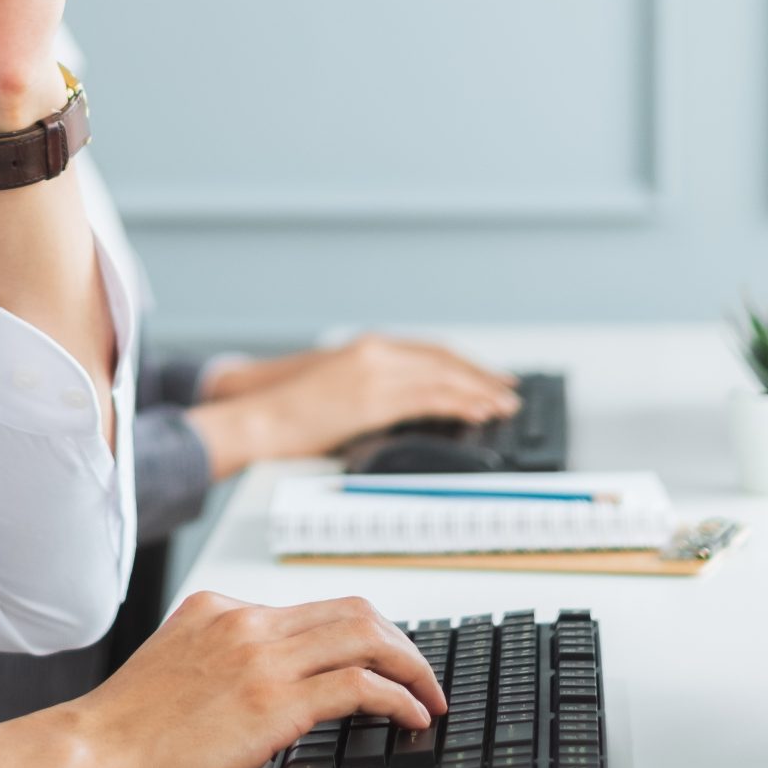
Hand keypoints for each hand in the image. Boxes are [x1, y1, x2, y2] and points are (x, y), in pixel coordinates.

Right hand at [0, 592, 446, 767]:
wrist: (89, 757)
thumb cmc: (123, 736)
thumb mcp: (177, 672)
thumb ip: (222, 665)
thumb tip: (268, 696)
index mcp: (217, 610)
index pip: (311, 608)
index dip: (361, 635)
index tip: (383, 662)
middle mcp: (243, 621)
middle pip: (352, 610)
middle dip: (400, 643)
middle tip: (421, 677)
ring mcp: (258, 657)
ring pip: (366, 636)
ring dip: (411, 667)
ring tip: (427, 698)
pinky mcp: (270, 701)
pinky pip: (359, 686)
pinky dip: (398, 699)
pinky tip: (409, 719)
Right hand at [205, 335, 511, 403]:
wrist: (258, 419)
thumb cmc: (289, 414)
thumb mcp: (338, 392)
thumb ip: (374, 393)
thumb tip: (410, 411)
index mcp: (367, 347)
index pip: (430, 351)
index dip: (464, 364)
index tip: (488, 377)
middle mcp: (375, 352)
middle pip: (444, 359)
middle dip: (481, 376)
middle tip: (509, 391)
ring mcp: (374, 372)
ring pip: (443, 377)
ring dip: (479, 391)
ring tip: (504, 405)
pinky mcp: (372, 397)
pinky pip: (429, 398)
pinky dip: (460, 403)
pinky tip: (478, 412)